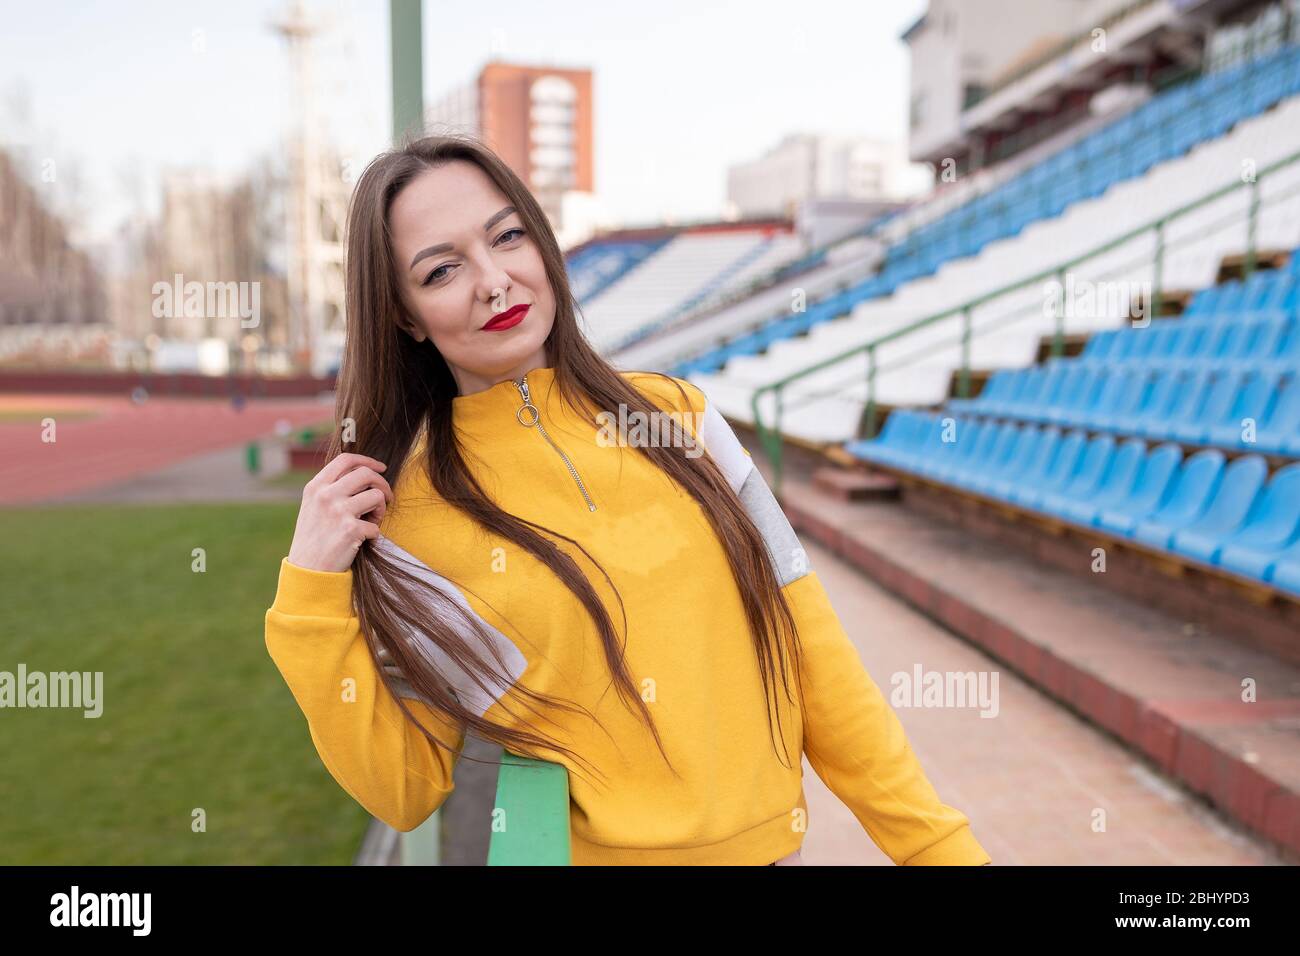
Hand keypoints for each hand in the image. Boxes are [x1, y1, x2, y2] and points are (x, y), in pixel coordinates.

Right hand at [286, 453, 393, 572]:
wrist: (308, 570)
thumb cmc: (314, 538)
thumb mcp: (313, 506)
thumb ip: (331, 488)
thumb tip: (364, 474)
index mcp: (315, 487)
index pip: (345, 460)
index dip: (368, 460)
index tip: (381, 468)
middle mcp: (325, 495)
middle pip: (366, 474)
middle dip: (382, 484)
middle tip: (386, 497)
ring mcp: (338, 511)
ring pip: (377, 496)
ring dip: (381, 510)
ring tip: (372, 521)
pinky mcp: (350, 530)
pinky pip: (376, 526)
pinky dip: (374, 534)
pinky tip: (362, 541)